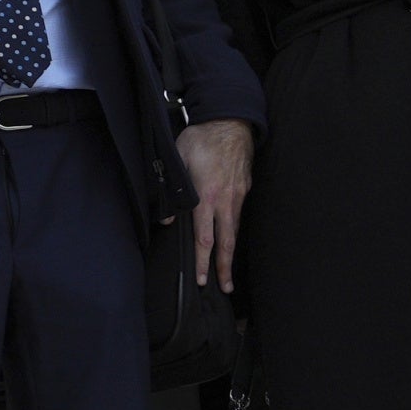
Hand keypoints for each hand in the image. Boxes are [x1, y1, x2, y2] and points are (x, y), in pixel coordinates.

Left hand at [175, 117, 252, 292]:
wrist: (228, 121)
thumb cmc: (200, 140)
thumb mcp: (176, 163)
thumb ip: (170, 193)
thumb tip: (165, 220)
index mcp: (206, 197)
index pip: (204, 238)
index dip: (202, 261)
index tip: (202, 279)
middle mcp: (225, 201)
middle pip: (226, 242)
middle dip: (224, 268)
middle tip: (225, 288)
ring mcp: (238, 195)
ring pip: (234, 230)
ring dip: (231, 253)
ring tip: (229, 271)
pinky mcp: (245, 188)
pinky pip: (239, 215)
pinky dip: (235, 230)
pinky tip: (231, 238)